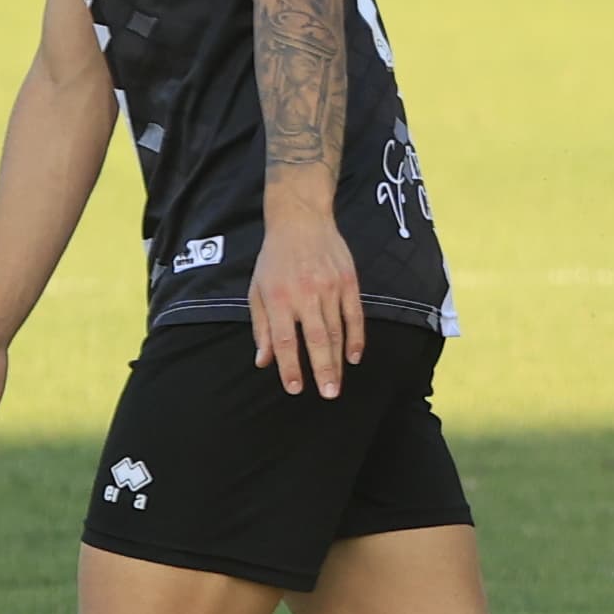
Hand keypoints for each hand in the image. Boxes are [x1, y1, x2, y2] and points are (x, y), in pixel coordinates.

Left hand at [251, 204, 363, 396]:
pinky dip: (356, 338)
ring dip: (337, 360)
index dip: (290, 367)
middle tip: (328, 394)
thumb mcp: (257, 290)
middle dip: (322, 370)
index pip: (285, 340)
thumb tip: (263, 361)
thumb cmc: (275, 259)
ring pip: (336, 331)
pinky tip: (354, 357)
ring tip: (337, 384)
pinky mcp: (348, 281)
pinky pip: (354, 315)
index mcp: (279, 297)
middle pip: (316, 339)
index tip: (295, 389)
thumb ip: (261, 327)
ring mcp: (330, 287)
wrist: (301, 219)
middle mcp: (305, 293)